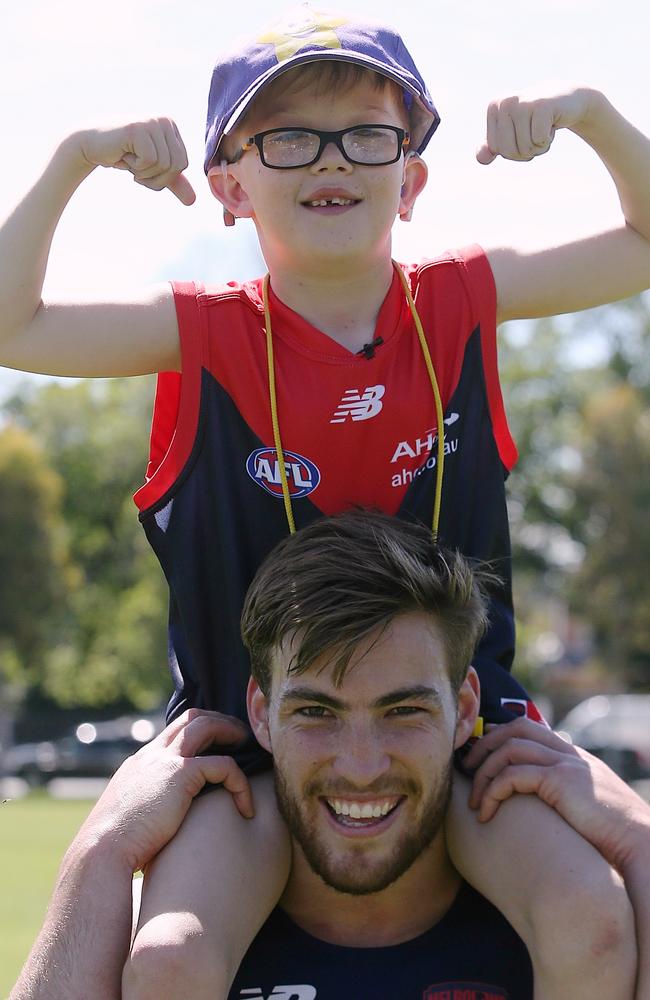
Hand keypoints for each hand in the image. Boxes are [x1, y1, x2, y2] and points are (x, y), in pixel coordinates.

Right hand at [74, 709, 253, 872]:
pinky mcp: (180, 775)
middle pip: (190, 718)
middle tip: (239, 734)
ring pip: (206, 726)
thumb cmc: (114, 851)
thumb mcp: (131, 821)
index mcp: (139, 765)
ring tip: (249, 746)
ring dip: (231, 731)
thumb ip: (147, 813)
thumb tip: (160, 830)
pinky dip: (240, 782)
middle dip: (218, 720)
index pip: (173, 733)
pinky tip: (246, 807)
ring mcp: (165, 761)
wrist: (100, 854)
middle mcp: (152, 756)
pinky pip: (223, 766)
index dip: (198, 732)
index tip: (217, 743)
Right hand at [77, 118, 195, 203]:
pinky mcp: (138, 129)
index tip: (144, 166)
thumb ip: (173, 182)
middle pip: (176, 166)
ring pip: (163, 165)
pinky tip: (123, 154)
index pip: (182, 164)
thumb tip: (192, 201)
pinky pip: (149, 161)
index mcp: (171, 127)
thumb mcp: (152, 170)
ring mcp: (152, 123)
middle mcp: (164, 121)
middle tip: (136, 167)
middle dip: (155, 176)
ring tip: (129, 159)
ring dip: (143, 172)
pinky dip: (135, 166)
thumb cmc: (122, 155)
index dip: (164, 176)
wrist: (90, 145)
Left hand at [463, 716, 649, 871]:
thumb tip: (538, 808)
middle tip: (466, 770)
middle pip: (514, 729)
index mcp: (574, 757)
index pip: (528, 730)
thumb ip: (564, 798)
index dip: (498, 737)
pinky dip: (492, 792)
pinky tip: (486, 814)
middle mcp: (569, 754)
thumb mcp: (586, 809)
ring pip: (508, 749)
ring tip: (473, 799)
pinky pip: (513, 776)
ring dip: (483, 772)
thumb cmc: (614, 838)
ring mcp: (566, 764)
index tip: (479, 757)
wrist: (642, 845)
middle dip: (483, 745)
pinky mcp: (561, 781)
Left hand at [476, 87, 595, 164]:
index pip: (496, 149)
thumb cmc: (536, 120)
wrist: (569, 100)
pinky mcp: (541, 106)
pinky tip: (553, 123)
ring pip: (525, 147)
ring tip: (545, 126)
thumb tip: (480, 159)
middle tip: (536, 132)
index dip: (514, 150)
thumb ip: (492, 147)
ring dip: (539, 145)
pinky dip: (548, 139)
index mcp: (494, 107)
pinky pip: (539, 140)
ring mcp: (523, 102)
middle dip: (526, 151)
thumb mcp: (512, 133)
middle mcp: (506, 102)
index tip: (524, 132)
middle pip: (509, 151)